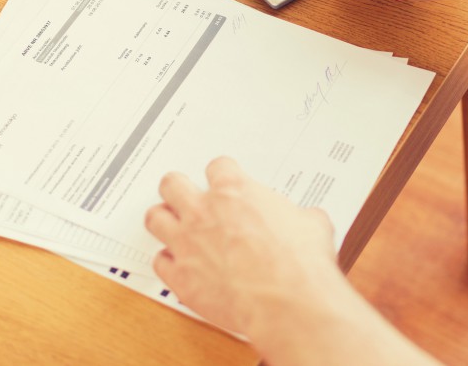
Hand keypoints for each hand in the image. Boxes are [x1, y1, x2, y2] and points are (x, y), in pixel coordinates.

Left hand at [144, 157, 337, 336]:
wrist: (287, 301)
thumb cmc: (300, 262)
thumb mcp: (312, 223)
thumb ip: (297, 216)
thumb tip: (306, 221)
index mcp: (236, 192)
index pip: (217, 167)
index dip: (222, 173)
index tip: (224, 180)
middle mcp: (205, 212)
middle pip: (172, 184)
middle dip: (177, 187)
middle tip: (184, 193)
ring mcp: (187, 244)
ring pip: (155, 218)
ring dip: (163, 219)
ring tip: (172, 225)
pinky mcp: (181, 277)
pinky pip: (159, 262)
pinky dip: (167, 262)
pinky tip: (178, 264)